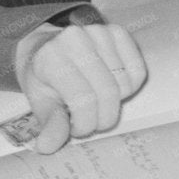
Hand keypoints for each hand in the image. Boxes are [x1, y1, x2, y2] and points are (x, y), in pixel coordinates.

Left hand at [13, 17, 147, 153]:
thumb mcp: (41, 102)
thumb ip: (50, 123)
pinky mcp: (117, 32)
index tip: (78, 129)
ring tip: (97, 98)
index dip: (86, 124)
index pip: (83, 100)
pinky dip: (129, 86)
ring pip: (125, 84)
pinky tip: (111, 84)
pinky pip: (138, 71)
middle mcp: (75, 39)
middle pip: (108, 93)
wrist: (48, 46)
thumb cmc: (46, 77)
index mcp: (51, 57)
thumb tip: (47, 147)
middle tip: (93, 121)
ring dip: (115, 101)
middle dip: (103, 117)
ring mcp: (99, 32)